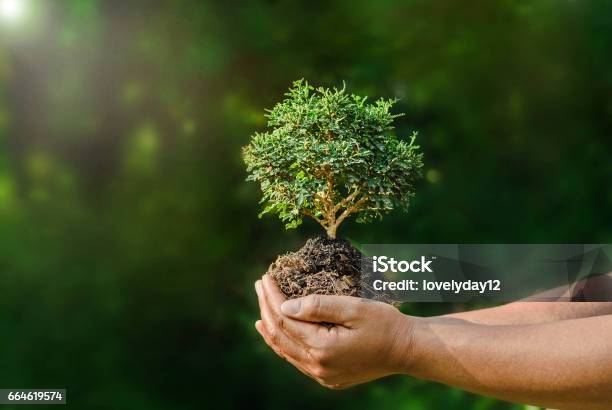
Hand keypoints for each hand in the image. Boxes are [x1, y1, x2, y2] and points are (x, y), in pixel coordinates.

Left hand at [254, 274, 414, 388]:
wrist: (408, 350)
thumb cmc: (385, 324)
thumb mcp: (354, 308)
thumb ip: (318, 306)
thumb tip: (284, 306)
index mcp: (323, 348)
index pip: (285, 319)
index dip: (272, 297)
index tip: (265, 277)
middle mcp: (318, 367)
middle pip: (280, 335)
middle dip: (267, 308)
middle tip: (260, 284)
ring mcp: (323, 375)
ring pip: (285, 350)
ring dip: (271, 327)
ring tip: (262, 309)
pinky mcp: (328, 377)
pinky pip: (297, 359)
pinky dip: (284, 343)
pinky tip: (278, 333)